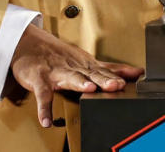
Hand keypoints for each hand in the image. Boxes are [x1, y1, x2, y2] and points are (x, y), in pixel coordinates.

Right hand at [9, 24, 143, 127]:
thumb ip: (107, 69)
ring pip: (70, 78)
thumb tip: (134, 72)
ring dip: (79, 83)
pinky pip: (42, 95)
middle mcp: (73, 67)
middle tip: (116, 85)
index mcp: (84, 65)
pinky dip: (43, 109)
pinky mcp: (39, 80)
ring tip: (89, 90)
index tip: (136, 76)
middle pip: (91, 74)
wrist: (27, 44)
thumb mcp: (84, 59)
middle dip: (104, 79)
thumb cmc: (57, 55)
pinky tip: (46, 120)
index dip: (120, 74)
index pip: (105, 70)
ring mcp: (56, 73)